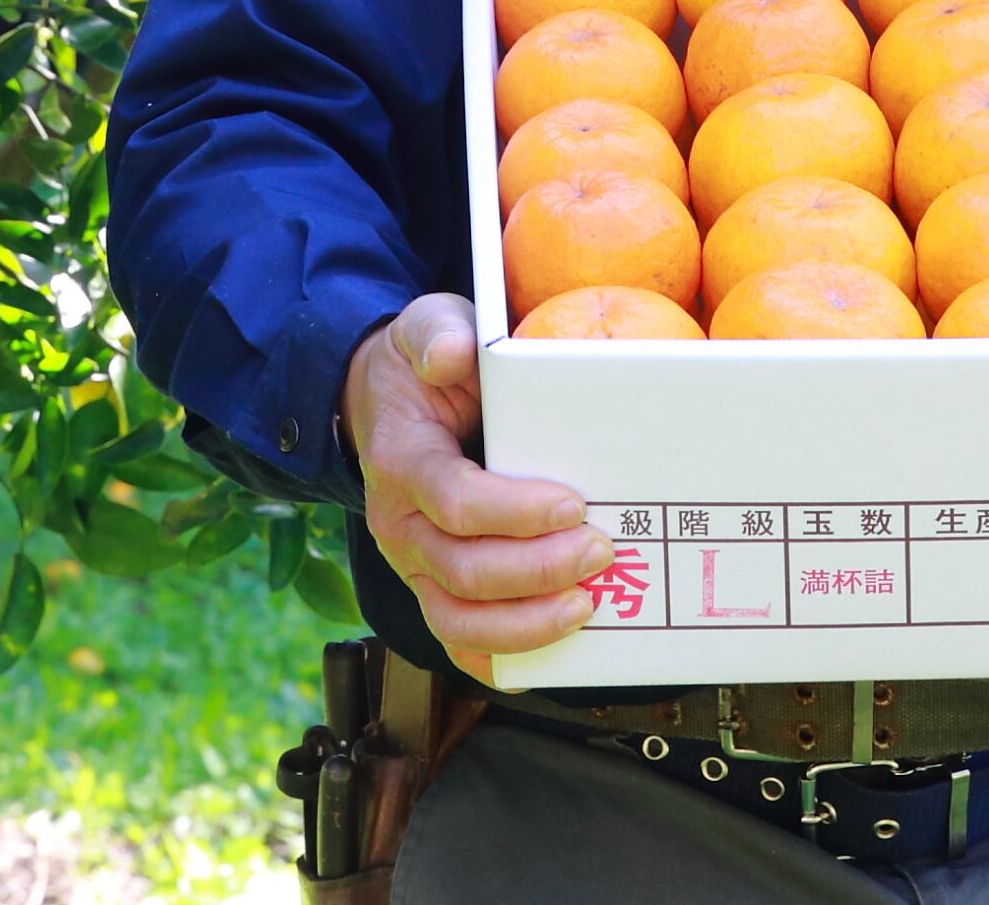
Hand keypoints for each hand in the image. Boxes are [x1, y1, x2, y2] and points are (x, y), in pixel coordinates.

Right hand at [343, 293, 610, 678]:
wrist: (386, 402)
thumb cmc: (419, 368)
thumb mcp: (425, 326)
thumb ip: (439, 332)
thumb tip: (453, 353)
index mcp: (401, 463)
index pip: (454, 503)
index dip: (514, 513)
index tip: (572, 504)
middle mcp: (400, 527)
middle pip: (463, 573)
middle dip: (537, 571)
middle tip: (602, 550)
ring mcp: (414, 566)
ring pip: (458, 623)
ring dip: (526, 624)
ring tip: (588, 605)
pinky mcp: (434, 588)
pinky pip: (461, 644)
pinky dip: (505, 661)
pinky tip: (557, 654)